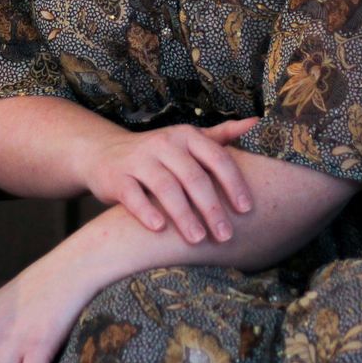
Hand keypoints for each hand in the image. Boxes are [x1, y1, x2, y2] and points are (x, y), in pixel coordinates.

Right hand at [86, 117, 259, 242]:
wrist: (105, 154)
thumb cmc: (158, 154)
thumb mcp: (188, 141)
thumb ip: (221, 135)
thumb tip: (256, 123)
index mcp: (187, 136)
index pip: (217, 158)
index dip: (234, 184)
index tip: (247, 210)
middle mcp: (164, 144)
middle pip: (194, 177)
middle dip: (212, 208)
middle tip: (226, 235)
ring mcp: (139, 159)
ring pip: (166, 187)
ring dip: (184, 215)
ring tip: (198, 239)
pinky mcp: (117, 177)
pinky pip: (133, 195)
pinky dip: (146, 211)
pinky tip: (159, 229)